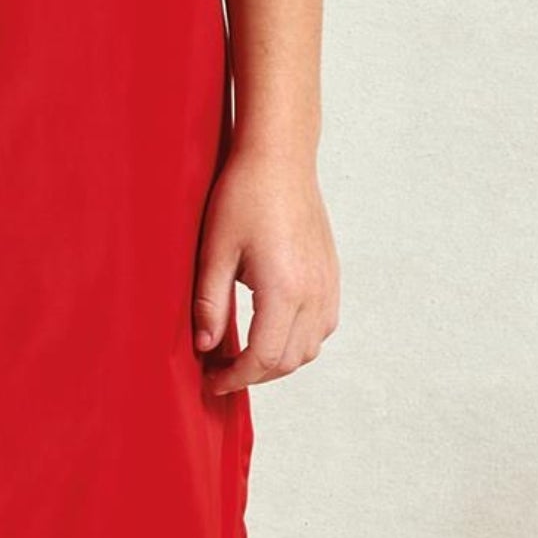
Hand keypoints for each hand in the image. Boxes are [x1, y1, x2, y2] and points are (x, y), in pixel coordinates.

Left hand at [191, 145, 339, 395]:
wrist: (280, 158)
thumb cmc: (244, 195)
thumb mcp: (215, 249)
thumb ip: (209, 303)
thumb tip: (205, 346)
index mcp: (284, 290)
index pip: (264, 358)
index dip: (235, 377)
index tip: (211, 379)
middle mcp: (314, 293)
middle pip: (289, 361)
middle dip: (254, 373)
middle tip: (220, 367)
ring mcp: (328, 284)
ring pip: (310, 348)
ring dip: (278, 360)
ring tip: (244, 351)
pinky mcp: (331, 274)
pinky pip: (323, 326)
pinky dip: (299, 340)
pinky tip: (272, 327)